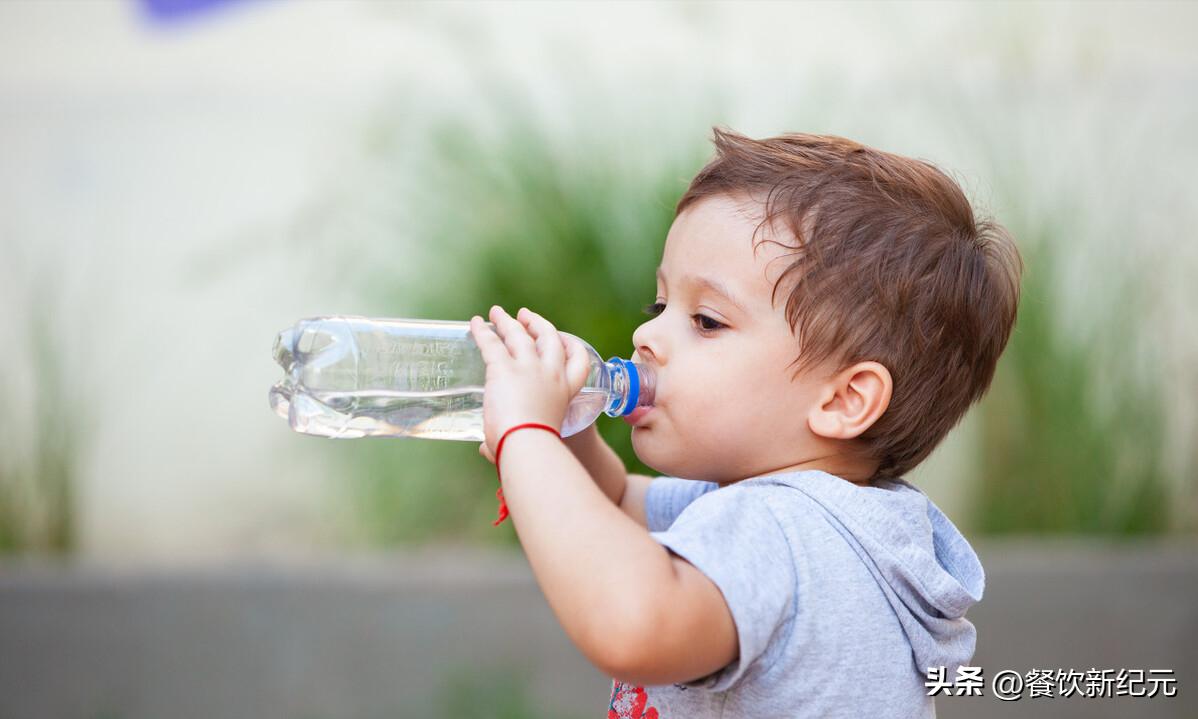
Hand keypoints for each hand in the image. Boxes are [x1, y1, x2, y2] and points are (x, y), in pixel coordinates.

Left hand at [468, 305, 590, 457]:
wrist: (528, 444)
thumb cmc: (532, 449)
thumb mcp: (530, 441)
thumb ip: (507, 442)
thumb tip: (487, 450)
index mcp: (564, 392)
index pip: (579, 362)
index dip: (574, 347)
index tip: (565, 339)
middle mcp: (550, 374)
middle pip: (549, 338)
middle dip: (539, 324)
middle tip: (526, 316)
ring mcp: (528, 368)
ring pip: (519, 335)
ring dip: (509, 321)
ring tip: (498, 313)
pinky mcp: (504, 368)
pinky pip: (492, 343)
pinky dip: (483, 331)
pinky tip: (476, 323)